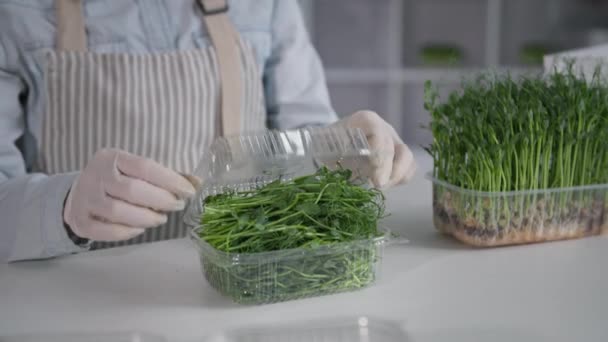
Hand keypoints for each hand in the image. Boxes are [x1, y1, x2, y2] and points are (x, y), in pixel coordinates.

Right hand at [63, 149, 195, 240]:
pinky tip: (140, 228)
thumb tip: (197, 182)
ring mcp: (85, 199)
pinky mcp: (80, 221)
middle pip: (133, 190)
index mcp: (111, 157)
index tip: (189, 191)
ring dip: (147, 218)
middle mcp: (95, 175)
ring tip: (160, 218)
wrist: (78, 193)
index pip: (145, 166)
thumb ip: (165, 175)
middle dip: (161, 200)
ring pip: (119, 212)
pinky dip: (128, 232)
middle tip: (177, 206)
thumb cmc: (116, 180)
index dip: (170, 180)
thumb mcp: (135, 169)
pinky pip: (108, 231)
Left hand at [332, 110, 416, 187]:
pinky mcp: (399, 155)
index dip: (378, 148)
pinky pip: (409, 167)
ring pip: (406, 156)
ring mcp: (394, 141)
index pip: (376, 129)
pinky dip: (400, 179)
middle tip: (377, 185)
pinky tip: (386, 185)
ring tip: (380, 187)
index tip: (373, 166)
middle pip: (392, 146)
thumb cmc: (329, 147)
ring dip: (396, 175)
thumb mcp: (326, 148)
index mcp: (363, 121)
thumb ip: (332, 156)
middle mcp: (382, 128)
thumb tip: (341, 175)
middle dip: (386, 168)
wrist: (334, 146)